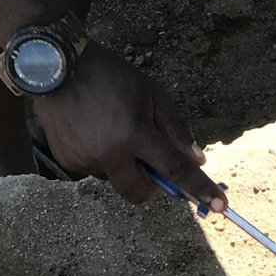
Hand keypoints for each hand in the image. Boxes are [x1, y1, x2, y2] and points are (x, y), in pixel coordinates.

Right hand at [34, 43, 227, 209]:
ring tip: (112, 130)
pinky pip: (95, 170)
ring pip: (117, 179)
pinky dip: (102, 158)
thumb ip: (176, 128)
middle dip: (152, 186)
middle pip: (140, 193)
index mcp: (134, 133)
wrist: (56, 67)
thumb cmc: (111, 76)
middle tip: (152, 163)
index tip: (219, 207)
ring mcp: (85, 160)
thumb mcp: (152, 93)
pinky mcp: (67, 161)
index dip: (199, 189)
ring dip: (124, 166)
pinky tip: (93, 130)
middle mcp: (109, 153)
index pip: (174, 169)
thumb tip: (197, 161)